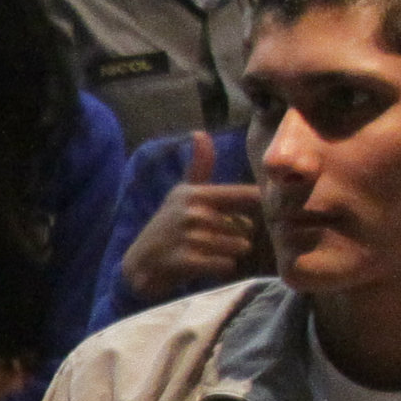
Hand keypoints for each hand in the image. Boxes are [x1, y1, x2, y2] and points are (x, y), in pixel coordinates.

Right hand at [119, 133, 267, 301]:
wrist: (140, 264)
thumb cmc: (167, 226)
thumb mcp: (181, 194)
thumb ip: (198, 166)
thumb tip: (200, 132)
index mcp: (194, 193)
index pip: (243, 195)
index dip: (257, 203)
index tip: (260, 209)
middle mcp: (192, 213)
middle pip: (244, 227)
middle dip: (235, 236)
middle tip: (216, 239)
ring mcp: (188, 238)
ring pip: (238, 247)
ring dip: (230, 253)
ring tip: (210, 252)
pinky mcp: (186, 262)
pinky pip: (226, 265)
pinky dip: (221, 268)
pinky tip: (205, 265)